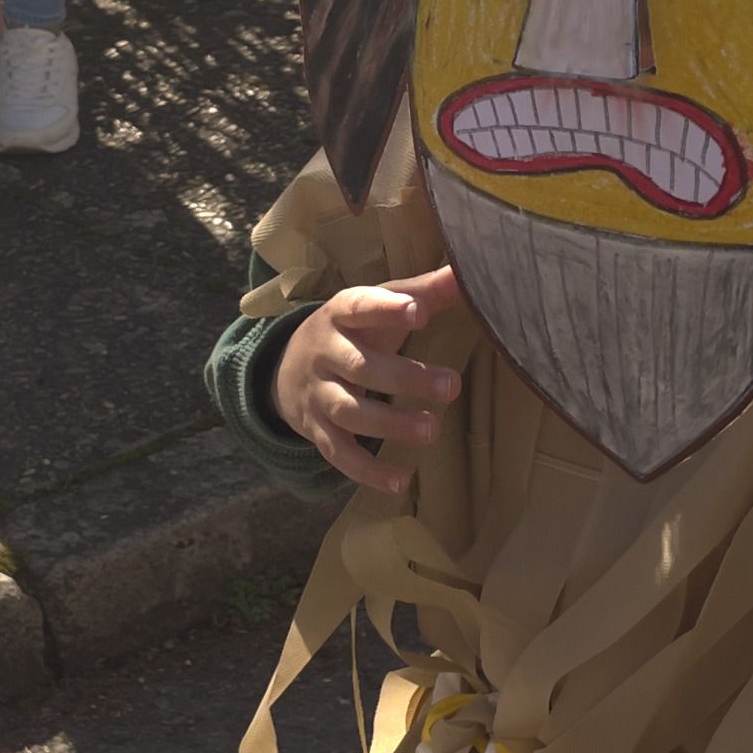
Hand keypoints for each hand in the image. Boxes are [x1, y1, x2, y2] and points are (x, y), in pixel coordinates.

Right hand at [273, 266, 463, 492]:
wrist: (284, 366)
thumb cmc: (352, 330)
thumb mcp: (376, 306)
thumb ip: (422, 292)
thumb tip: (467, 271)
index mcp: (340, 315)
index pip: (360, 307)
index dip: (387, 310)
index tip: (419, 312)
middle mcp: (324, 354)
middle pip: (361, 367)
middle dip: (405, 378)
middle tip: (451, 386)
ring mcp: (318, 395)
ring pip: (350, 412)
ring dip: (390, 424)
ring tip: (432, 430)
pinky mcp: (317, 431)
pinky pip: (340, 454)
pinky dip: (367, 470)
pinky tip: (399, 481)